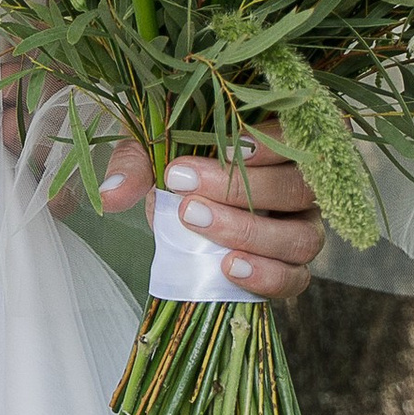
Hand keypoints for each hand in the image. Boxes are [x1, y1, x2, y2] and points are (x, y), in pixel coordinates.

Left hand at [95, 130, 325, 299]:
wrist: (181, 197)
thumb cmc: (176, 159)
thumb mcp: (152, 149)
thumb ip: (136, 165)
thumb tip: (109, 197)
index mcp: (279, 139)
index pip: (295, 135)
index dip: (265, 145)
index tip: (221, 150)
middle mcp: (303, 183)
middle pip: (298, 188)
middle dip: (238, 191)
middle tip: (184, 190)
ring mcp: (303, 226)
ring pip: (302, 237)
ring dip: (249, 234)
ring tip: (197, 225)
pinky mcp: (292, 266)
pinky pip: (295, 278)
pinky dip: (266, 276)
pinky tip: (228, 267)